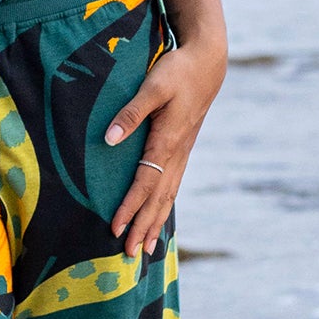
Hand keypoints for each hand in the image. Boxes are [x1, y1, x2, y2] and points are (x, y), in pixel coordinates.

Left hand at [103, 34, 224, 258]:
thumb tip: (109, 138)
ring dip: (155, 222)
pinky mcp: (184, 149)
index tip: (116, 227)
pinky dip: (164, 206)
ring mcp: (183, 153)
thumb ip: (131, 112)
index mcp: (168, 140)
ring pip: (168, 196)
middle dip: (143, 227)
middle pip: (158, 198)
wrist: (208, 63)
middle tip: (129, 255)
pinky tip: (159, 217)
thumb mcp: (153, 85)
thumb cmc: (177, 70)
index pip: (145, 182)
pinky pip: (173, 185)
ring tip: (146, 248)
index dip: (130, 206)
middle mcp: (177, 153)